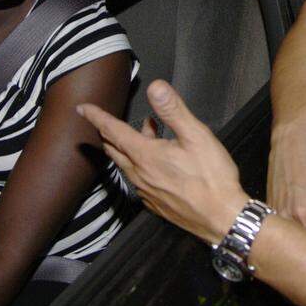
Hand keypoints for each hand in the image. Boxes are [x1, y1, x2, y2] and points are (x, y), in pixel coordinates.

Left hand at [77, 80, 248, 243]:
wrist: (222, 218)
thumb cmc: (212, 176)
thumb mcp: (197, 136)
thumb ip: (173, 110)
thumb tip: (155, 86)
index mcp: (146, 155)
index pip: (113, 131)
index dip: (97, 117)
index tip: (82, 108)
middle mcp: (140, 174)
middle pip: (115, 149)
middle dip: (108, 132)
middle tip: (105, 121)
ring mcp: (146, 192)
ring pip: (127, 164)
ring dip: (128, 147)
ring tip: (145, 131)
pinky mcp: (156, 204)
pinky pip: (138, 180)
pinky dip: (140, 164)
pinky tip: (156, 162)